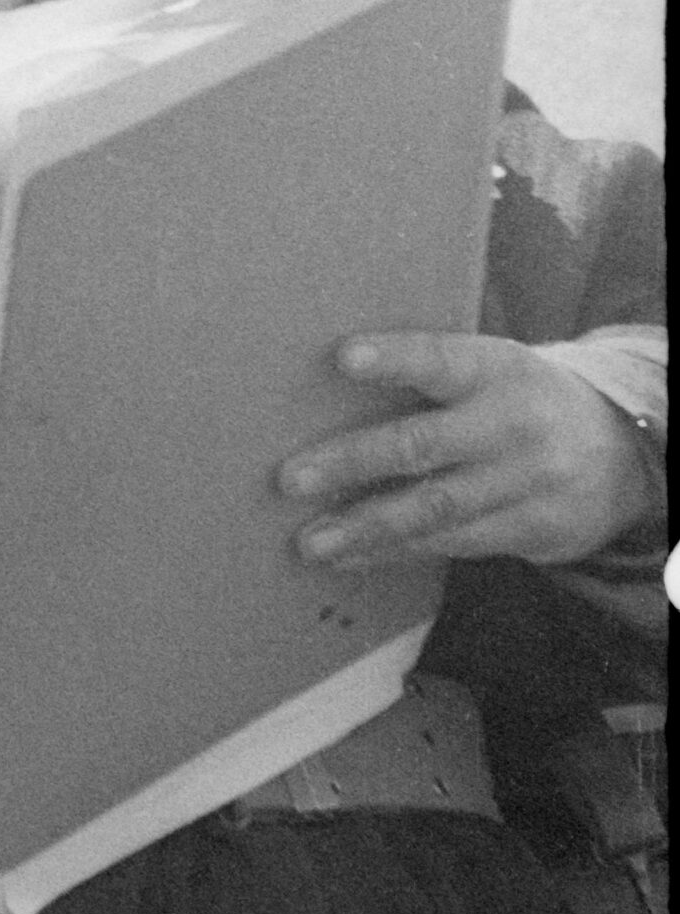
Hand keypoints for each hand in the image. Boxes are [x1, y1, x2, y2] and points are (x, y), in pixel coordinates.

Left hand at [276, 334, 659, 570]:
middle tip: (292, 479)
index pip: (440, 359)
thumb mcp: (491, 371)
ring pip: (436, 509)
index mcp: (496, 369)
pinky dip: (398, 553)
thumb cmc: (518, 399)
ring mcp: (527, 483)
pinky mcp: (534, 531)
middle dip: (354, 463)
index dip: (395, 358)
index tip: (344, 356)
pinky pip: (455, 545)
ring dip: (367, 528)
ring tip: (312, 541)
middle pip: (425, 445)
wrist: (622, 453)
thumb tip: (324, 389)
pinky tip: (353, 557)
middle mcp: (512, 425)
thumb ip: (430, 378)